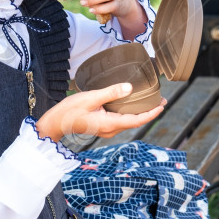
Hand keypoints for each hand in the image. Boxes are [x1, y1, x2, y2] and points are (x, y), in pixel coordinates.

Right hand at [35, 83, 164, 142]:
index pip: (136, 120)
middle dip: (149, 112)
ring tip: (150, 101)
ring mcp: (106, 130)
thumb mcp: (91, 98)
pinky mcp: (102, 127)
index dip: (151, 113)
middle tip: (161, 100)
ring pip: (128, 122)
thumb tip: (130, 88)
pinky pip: (120, 121)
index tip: (162, 106)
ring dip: (139, 112)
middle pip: (135, 122)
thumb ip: (111, 93)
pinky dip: (129, 113)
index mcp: (110, 123)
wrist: (55, 122)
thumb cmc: (70, 110)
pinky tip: (131, 104)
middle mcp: (110, 129)